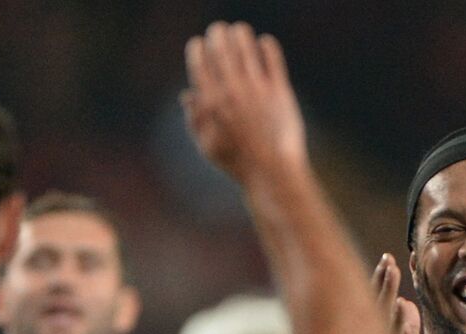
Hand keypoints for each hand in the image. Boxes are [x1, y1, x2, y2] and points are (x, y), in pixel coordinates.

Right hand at [182, 23, 307, 182]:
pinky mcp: (279, 91)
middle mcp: (232, 91)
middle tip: (219, 30)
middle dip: (218, 34)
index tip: (198, 43)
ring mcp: (257, 89)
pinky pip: (272, 59)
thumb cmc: (236, 163)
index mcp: (211, 104)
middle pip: (222, 49)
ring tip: (239, 31)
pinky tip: (263, 43)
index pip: (199, 64)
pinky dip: (267, 46)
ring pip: (246, 47)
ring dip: (240, 34)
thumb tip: (186, 95)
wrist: (271, 172)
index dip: (197, 48)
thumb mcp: (207, 145)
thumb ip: (195, 119)